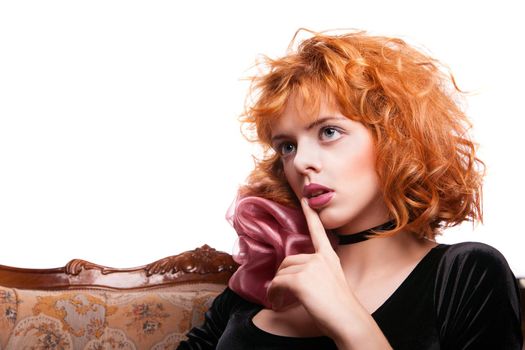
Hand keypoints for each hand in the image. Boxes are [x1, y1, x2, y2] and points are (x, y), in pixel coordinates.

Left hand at [266, 198, 354, 339]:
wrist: (349, 321)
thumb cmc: (340, 309)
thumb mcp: (331, 284)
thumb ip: (315, 274)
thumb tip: (291, 279)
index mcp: (329, 257)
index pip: (318, 231)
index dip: (310, 214)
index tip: (305, 197)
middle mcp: (321, 258)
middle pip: (289, 261)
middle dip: (282, 278)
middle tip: (281, 294)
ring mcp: (311, 267)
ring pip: (281, 273)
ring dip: (277, 288)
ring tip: (280, 301)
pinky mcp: (301, 280)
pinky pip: (277, 283)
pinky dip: (274, 293)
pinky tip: (278, 302)